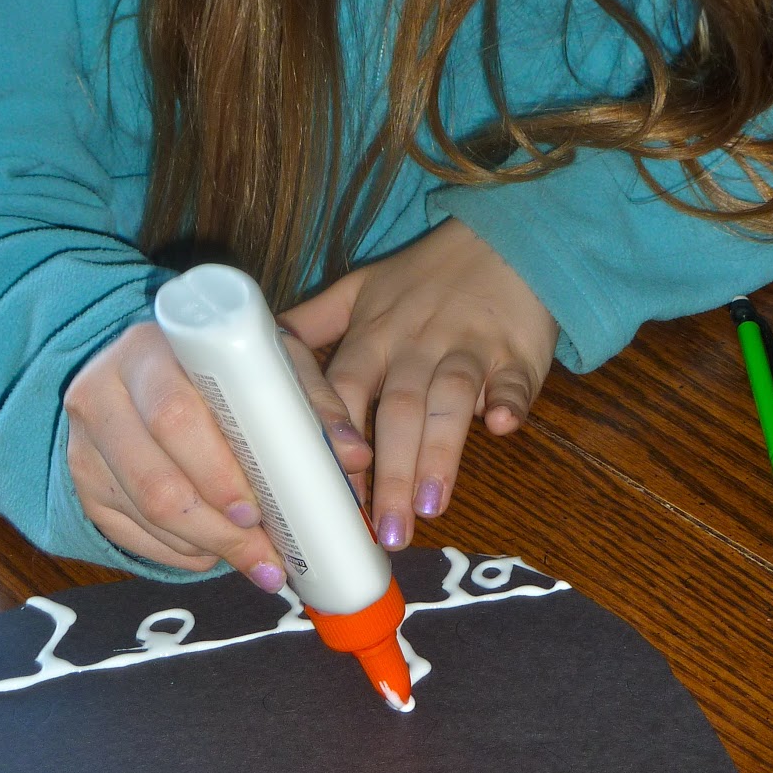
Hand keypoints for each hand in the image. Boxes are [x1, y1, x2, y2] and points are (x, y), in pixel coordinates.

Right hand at [63, 320, 371, 582]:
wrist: (142, 367)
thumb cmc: (217, 365)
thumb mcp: (265, 362)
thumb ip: (312, 402)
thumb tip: (354, 456)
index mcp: (149, 350)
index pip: (175, 416)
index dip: (216, 470)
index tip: (257, 508)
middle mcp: (102, 392)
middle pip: (157, 478)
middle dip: (219, 526)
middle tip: (266, 549)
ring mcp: (84, 441)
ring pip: (144, 513)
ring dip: (206, 547)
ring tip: (257, 561)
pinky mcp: (84, 481)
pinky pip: (128, 534)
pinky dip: (178, 553)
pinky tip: (214, 552)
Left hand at [279, 219, 557, 550]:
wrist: (502, 240)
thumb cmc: (427, 277)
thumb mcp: (362, 289)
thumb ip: (313, 324)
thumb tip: (258, 347)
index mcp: (372, 338)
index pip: (343, 392)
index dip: (333, 440)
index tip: (329, 494)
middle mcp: (413, 347)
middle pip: (397, 410)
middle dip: (390, 472)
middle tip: (386, 533)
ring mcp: (465, 348)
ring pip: (448, 400)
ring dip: (440, 451)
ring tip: (431, 506)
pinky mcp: (514, 351)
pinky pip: (511, 378)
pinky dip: (508, 400)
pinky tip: (502, 425)